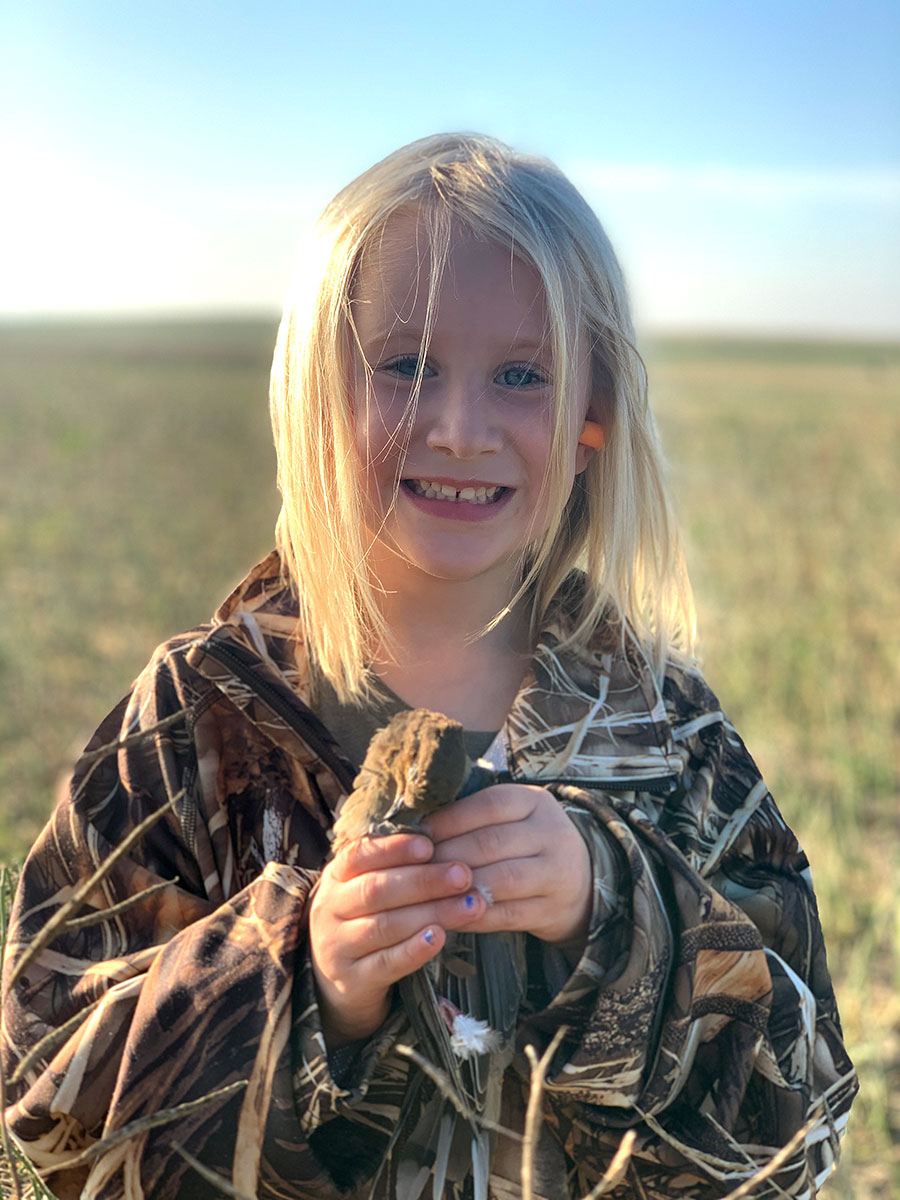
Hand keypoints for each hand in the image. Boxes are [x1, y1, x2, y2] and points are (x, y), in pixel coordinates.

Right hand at [309, 833, 486, 1045]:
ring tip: (469, 905)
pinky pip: (386, 964)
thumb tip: (444, 839)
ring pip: (385, 926)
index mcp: (336, 877)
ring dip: (432, 913)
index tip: (429, 845)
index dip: (394, 849)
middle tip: (464, 875)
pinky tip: (440, 937)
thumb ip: (395, 866)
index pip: (359, 855)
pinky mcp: (353, 980)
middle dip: (424, 881)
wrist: (337, 978)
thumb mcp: (367, 886)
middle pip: (376, 890)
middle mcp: (330, 909)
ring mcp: (337, 946)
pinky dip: (414, 950)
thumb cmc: (365, 918)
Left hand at [424, 785, 591, 950]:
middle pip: (490, 843)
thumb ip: (475, 818)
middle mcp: (551, 833)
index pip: (488, 805)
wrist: (582, 882)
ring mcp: (557, 873)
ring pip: (500, 880)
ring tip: (427, 893)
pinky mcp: (553, 910)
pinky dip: (473, 917)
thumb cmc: (528, 844)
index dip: (448, 820)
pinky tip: (448, 917)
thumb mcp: (513, 819)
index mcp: (535, 802)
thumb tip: (417, 827)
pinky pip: (507, 915)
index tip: (417, 835)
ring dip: (458, 888)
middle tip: (414, 868)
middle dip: (446, 856)